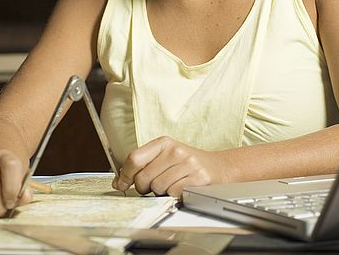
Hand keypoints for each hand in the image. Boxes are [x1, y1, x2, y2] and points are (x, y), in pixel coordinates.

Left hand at [111, 136, 229, 197]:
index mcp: (164, 142)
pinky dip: (174, 195)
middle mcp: (175, 150)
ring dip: (161, 192)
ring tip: (172, 184)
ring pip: (157, 187)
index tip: (121, 184)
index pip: (135, 158)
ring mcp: (187, 163)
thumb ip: (143, 165)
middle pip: (143, 177)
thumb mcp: (166, 156)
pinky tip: (181, 188)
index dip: (125, 174)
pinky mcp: (197, 178)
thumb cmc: (189, 164)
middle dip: (144, 187)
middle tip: (154, 186)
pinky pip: (173, 193)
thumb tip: (118, 181)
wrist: (219, 167)